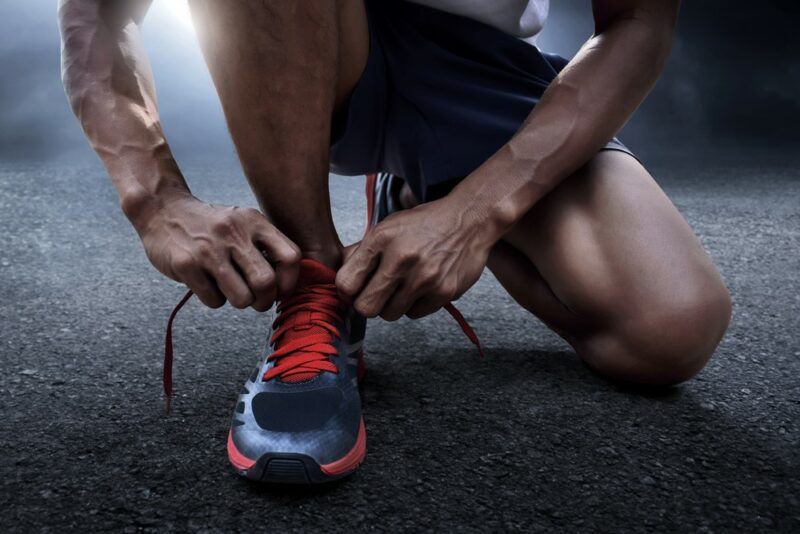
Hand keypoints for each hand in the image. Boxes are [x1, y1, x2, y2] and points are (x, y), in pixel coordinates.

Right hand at [137, 195, 300, 310]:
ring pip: (242, 298)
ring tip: (231, 290)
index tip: (280, 289)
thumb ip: (265, 246)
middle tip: (257, 301)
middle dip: (264, 301)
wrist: (163, 210)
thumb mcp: (242, 223)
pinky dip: (214, 300)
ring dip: (240, 302)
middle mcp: (233, 233)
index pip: (290, 257)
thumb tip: (286, 284)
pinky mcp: (186, 265)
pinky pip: (214, 300)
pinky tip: (208, 284)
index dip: (290, 281)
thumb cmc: (212, 226)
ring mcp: (209, 249)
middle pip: (266, 282)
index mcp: (254, 221)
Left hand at [336, 197, 494, 319]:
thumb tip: (337, 278)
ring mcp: (424, 277)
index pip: (346, 283)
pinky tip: (422, 287)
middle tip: (377, 294)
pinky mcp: (444, 291)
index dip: (347, 291)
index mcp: (382, 239)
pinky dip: (414, 305)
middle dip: (368, 304)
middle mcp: (402, 258)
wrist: (469, 220)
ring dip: (392, 306)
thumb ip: (361, 252)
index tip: (355, 289)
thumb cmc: (423, 224)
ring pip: (390, 314)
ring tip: (402, 287)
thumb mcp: (388, 227)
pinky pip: (414, 314)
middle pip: (366, 307)